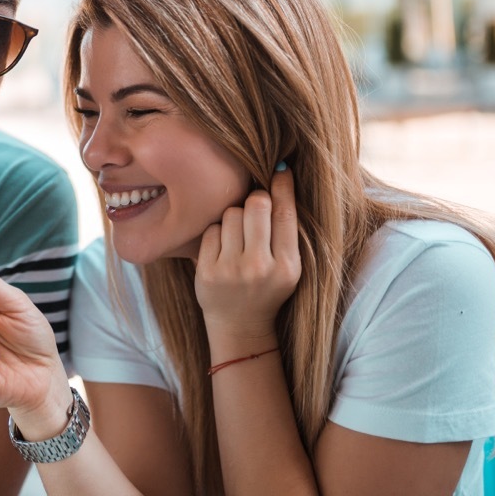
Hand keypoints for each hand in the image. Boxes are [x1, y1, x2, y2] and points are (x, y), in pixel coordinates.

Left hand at [194, 166, 301, 340]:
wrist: (240, 326)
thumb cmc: (267, 288)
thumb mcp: (288, 267)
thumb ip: (285, 231)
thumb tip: (280, 176)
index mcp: (288, 266)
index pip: (285, 214)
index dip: (283, 186)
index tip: (280, 169)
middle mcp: (260, 267)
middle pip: (256, 205)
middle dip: (255, 200)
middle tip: (256, 208)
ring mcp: (231, 270)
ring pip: (231, 214)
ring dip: (234, 218)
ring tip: (239, 238)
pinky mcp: (207, 271)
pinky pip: (211, 230)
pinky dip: (216, 234)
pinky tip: (223, 249)